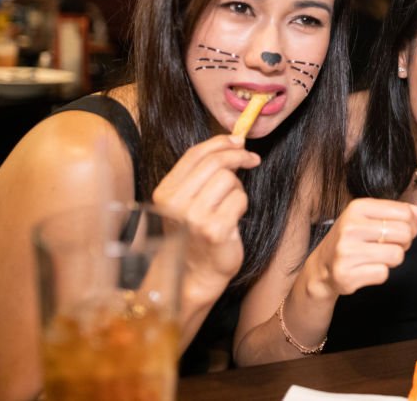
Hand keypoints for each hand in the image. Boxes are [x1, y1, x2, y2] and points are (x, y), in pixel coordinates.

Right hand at [152, 134, 258, 299]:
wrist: (196, 275)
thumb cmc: (196, 234)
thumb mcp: (189, 200)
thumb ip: (202, 173)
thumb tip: (233, 141)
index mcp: (165, 192)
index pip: (195, 154)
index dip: (220, 142)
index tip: (238, 141)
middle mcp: (175, 203)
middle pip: (215, 162)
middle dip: (238, 156)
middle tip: (252, 159)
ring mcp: (194, 218)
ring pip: (229, 180)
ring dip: (238, 188)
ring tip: (231, 204)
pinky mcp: (215, 230)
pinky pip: (239, 200)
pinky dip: (242, 206)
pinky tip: (233, 219)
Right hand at [308, 198, 416, 298]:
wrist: (322, 266)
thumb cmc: (351, 239)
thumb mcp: (370, 218)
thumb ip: (398, 212)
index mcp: (358, 207)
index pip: (404, 212)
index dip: (412, 223)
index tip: (404, 228)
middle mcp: (351, 227)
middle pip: (404, 233)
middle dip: (404, 242)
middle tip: (391, 244)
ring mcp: (347, 252)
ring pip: (397, 255)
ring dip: (393, 259)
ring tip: (378, 256)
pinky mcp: (347, 274)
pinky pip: (384, 274)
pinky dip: (380, 273)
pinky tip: (367, 268)